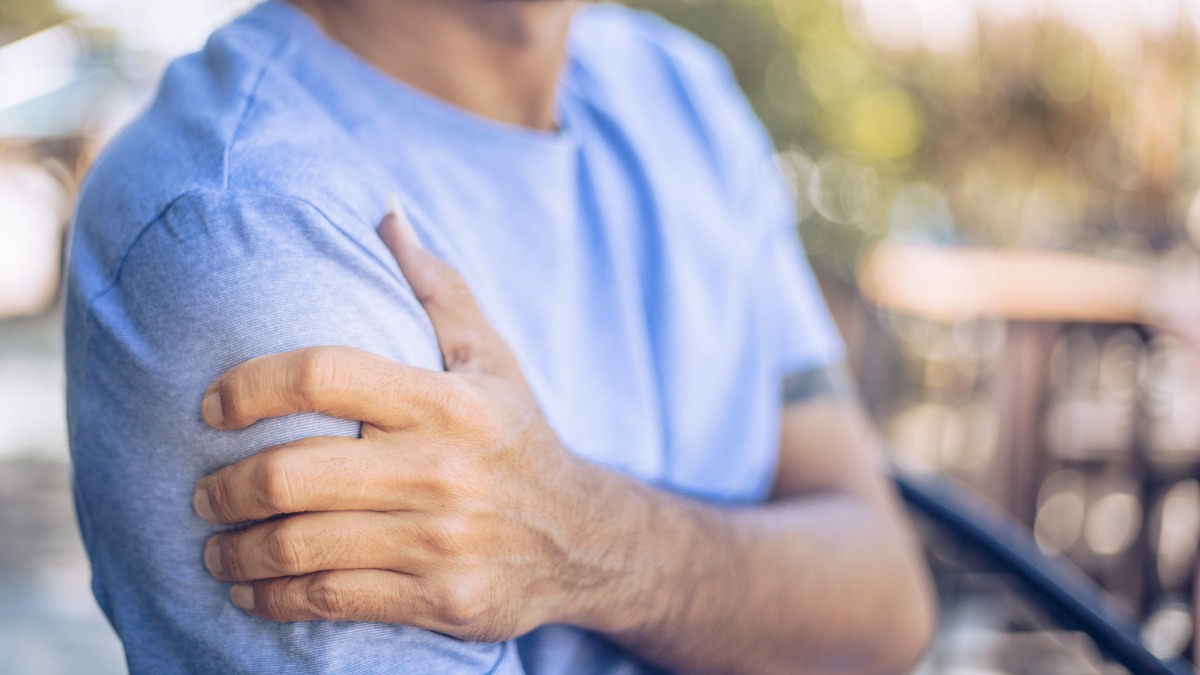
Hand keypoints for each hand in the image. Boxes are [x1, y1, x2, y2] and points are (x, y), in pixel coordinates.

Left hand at [194, 210, 592, 639]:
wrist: (582, 540)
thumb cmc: (517, 436)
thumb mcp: (492, 356)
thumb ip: (436, 287)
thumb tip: (384, 214)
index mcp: (448, 399)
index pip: (324, 375)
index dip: (249, 386)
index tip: (211, 407)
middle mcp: (442, 469)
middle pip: (291, 474)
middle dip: (224, 487)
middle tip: (203, 492)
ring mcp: (440, 540)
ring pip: (299, 547)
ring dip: (235, 552)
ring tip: (214, 545)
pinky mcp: (440, 599)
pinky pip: (329, 601)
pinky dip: (272, 600)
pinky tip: (252, 591)